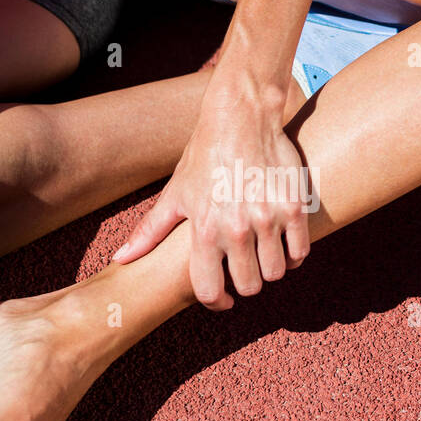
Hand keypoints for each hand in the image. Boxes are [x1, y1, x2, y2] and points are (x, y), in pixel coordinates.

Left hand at [114, 86, 311, 307]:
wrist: (241, 118)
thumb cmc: (204, 156)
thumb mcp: (175, 193)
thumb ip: (149, 232)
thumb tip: (120, 259)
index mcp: (204, 230)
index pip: (210, 291)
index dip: (217, 303)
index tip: (225, 300)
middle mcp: (236, 228)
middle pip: (249, 286)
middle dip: (246, 283)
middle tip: (244, 268)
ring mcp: (267, 218)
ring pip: (276, 273)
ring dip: (270, 269)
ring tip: (263, 254)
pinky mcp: (293, 208)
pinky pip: (300, 252)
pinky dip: (293, 254)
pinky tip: (282, 242)